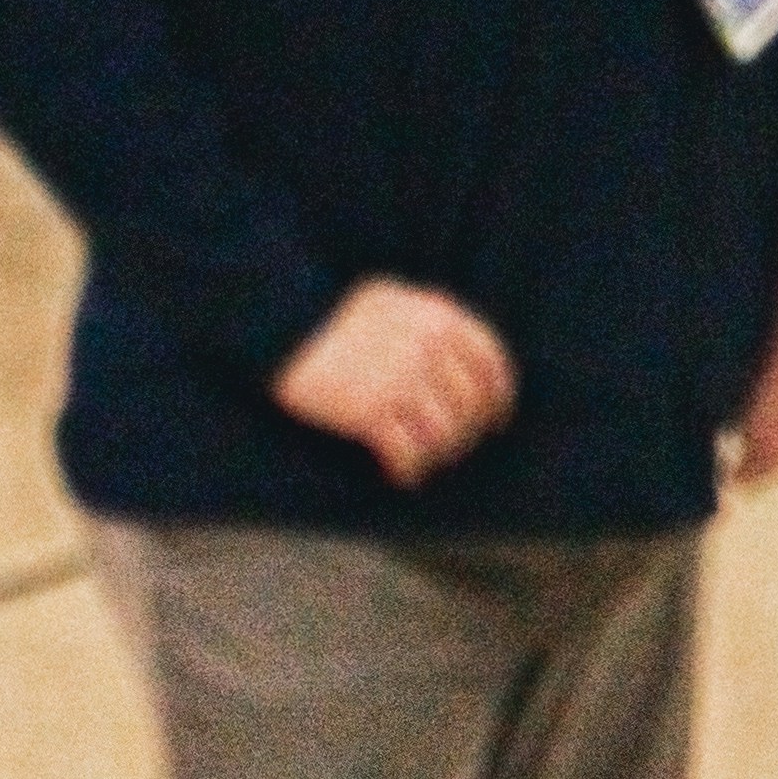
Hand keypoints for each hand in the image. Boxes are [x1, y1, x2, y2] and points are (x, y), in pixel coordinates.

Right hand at [273, 276, 518, 485]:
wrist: (280, 323)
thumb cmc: (330, 315)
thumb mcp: (392, 303)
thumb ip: (429, 326)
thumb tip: (459, 369)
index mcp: (439, 317)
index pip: (491, 365)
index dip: (497, 400)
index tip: (493, 421)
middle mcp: (428, 348)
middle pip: (468, 407)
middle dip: (462, 434)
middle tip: (446, 449)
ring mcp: (400, 381)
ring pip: (442, 436)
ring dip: (434, 456)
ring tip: (420, 462)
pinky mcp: (370, 411)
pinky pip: (406, 453)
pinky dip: (407, 470)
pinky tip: (399, 475)